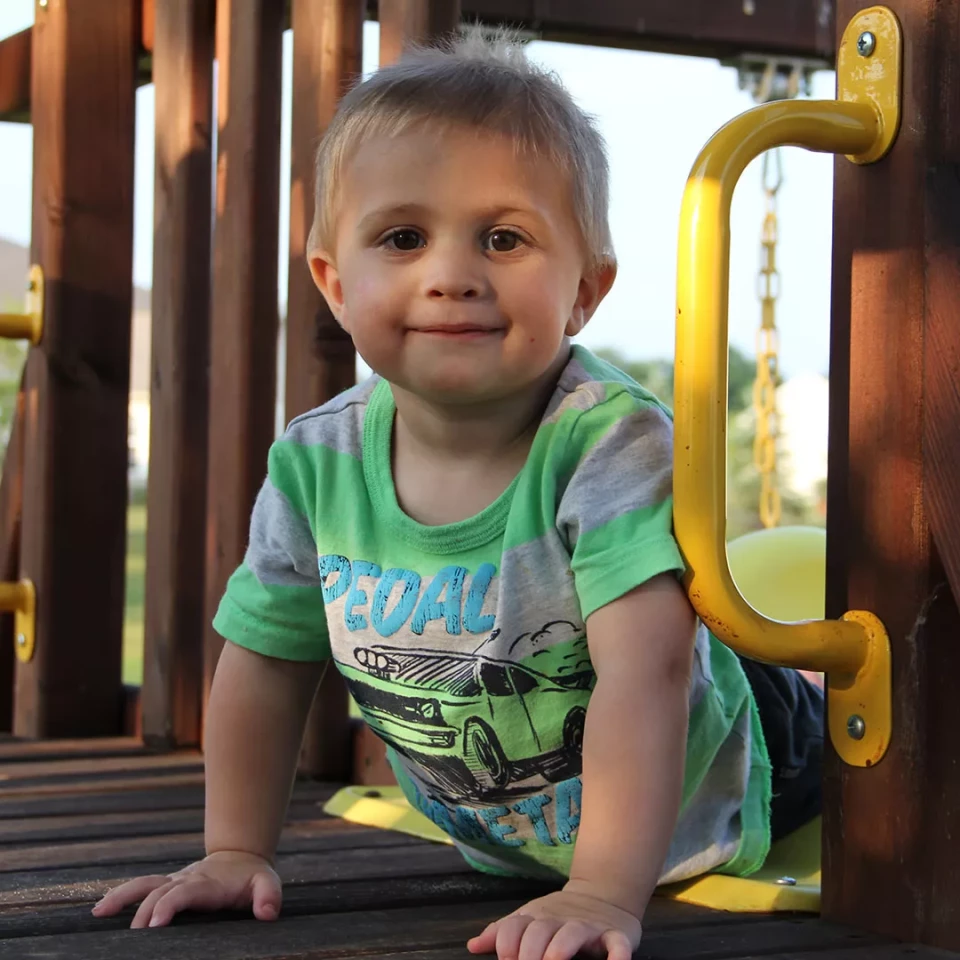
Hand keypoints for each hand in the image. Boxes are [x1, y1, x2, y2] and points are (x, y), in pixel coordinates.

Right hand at [90, 850, 281, 928]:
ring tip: (99, 912)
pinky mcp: (166, 885)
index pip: (184, 893)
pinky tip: (100, 910)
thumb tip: (268, 914)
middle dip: (143, 912)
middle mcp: (186, 880)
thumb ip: (269, 897)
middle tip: (131, 936)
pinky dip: (120, 896)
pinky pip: (140, 888)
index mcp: (207, 883)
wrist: (241, 857)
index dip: (169, 906)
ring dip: (122, 897)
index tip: (155, 923)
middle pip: (158, 892)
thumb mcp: (268, 883)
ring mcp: (174, 881)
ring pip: (143, 885)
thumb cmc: (253, 877)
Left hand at [466, 888, 641, 959]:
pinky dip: (618, 954)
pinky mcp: (615, 934)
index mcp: (537, 917)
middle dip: (530, 952)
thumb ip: (503, 933)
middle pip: (540, 931)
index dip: (506, 943)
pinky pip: (618, 943)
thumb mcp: (530, 919)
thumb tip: (472, 946)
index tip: (505, 959)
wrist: (604, 894)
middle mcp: (560, 920)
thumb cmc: (559, 916)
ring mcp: (588, 927)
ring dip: (561, 948)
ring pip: (573, 934)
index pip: (515, 926)